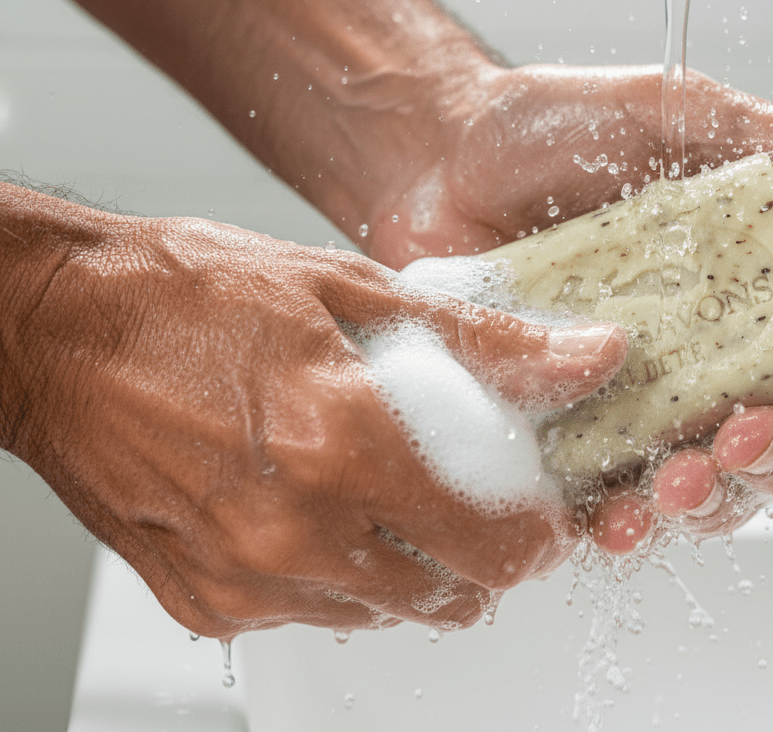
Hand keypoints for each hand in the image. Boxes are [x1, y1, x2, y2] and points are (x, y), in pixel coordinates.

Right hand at [0, 191, 625, 637]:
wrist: (54, 329)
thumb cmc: (185, 295)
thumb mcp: (352, 292)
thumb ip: (483, 343)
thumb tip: (584, 356)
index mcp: (343, 443)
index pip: (491, 543)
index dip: (536, 540)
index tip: (542, 520)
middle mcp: (294, 528)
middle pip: (447, 595)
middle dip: (481, 559)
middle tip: (475, 507)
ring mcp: (244, 575)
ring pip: (381, 613)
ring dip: (410, 570)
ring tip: (390, 498)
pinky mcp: (203, 599)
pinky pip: (307, 615)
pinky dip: (335, 577)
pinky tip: (318, 513)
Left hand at [346, 64, 772, 553]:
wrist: (437, 158)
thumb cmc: (557, 127)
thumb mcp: (672, 116)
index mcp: (761, 282)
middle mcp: (714, 352)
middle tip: (739, 442)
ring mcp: (645, 400)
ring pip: (713, 484)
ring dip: (709, 503)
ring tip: (672, 487)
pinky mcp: (576, 432)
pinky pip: (615, 499)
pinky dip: (624, 523)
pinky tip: (613, 524)